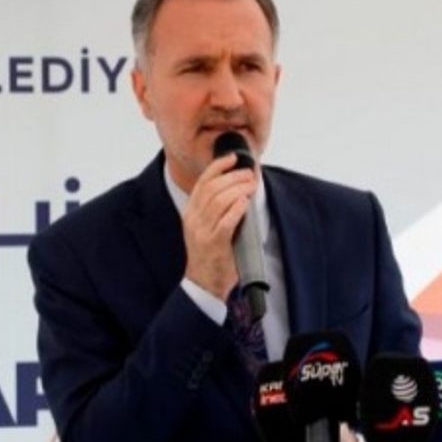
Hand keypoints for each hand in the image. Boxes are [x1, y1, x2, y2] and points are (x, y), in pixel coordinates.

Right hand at [181, 152, 256, 299]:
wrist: (203, 282)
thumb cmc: (211, 253)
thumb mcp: (206, 226)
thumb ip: (216, 208)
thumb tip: (237, 187)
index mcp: (190, 212)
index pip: (202, 182)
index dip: (217, 167)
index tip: (233, 158)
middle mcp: (193, 220)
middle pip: (212, 188)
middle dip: (233, 176)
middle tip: (249, 174)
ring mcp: (202, 232)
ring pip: (219, 201)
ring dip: (238, 189)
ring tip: (251, 186)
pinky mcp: (214, 244)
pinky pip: (225, 222)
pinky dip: (236, 209)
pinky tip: (245, 202)